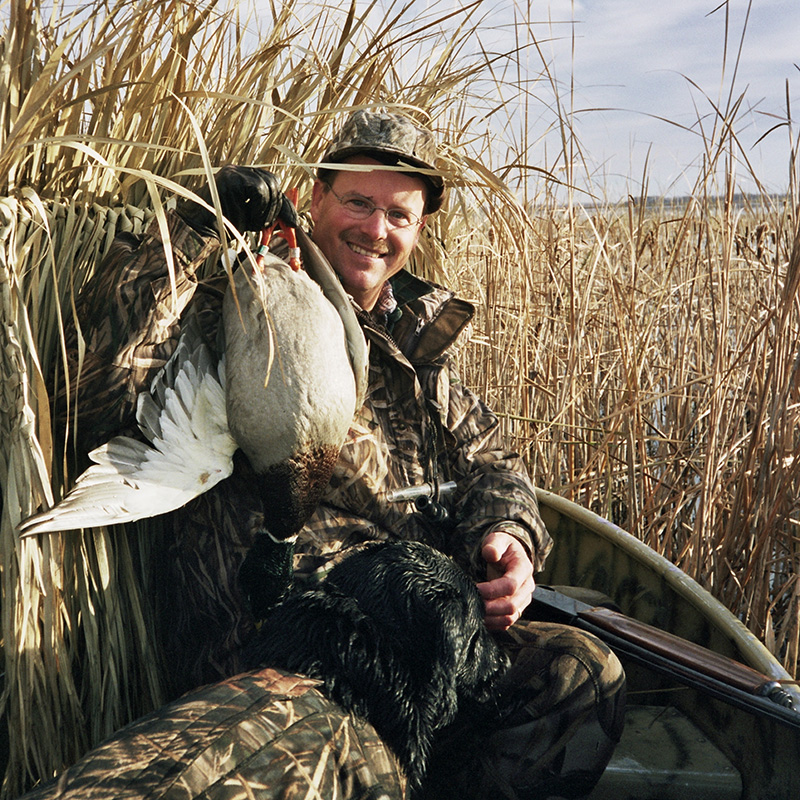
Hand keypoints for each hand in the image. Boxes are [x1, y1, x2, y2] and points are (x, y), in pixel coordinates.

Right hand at [178, 165, 297, 236]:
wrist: (199, 230)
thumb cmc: (224, 226)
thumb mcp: (253, 218)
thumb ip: (270, 213)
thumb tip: (294, 220)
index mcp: (242, 176)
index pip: (271, 181)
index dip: (283, 202)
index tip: (292, 222)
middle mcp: (237, 170)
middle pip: (272, 181)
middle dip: (277, 207)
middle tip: (268, 225)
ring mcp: (231, 173)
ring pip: (266, 187)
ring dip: (266, 211)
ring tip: (254, 224)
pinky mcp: (228, 180)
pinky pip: (257, 192)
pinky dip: (258, 209)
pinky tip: (248, 220)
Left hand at [476, 531, 534, 630]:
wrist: (508, 556)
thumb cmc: (501, 547)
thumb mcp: (497, 539)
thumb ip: (493, 545)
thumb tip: (491, 554)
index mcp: (523, 568)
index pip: (511, 585)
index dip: (491, 590)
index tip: (475, 588)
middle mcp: (527, 587)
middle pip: (511, 605)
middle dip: (489, 607)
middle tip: (471, 603)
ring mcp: (523, 600)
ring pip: (510, 617)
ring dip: (491, 617)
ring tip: (473, 611)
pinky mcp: (517, 609)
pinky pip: (507, 622)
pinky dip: (493, 623)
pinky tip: (479, 617)